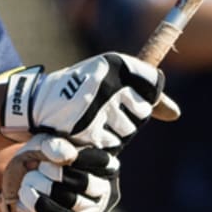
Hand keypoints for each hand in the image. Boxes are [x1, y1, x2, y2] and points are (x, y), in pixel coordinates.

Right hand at [0, 52, 170, 148]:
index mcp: (115, 64)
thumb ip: (146, 92)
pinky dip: (100, 144)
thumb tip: (176, 114)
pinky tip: (84, 132)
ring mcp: (98, 108)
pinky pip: (112, 147)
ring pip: (128, 132)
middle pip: (142, 114)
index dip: (140, 98)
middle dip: (127, 117)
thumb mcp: (112, 80)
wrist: (36, 103)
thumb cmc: (81, 89)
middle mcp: (108, 83)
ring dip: (114, 132)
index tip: (121, 96)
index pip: (152, 89)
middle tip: (102, 110)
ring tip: (92, 120)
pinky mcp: (88, 131)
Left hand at [0, 135, 119, 211]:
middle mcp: (107, 191)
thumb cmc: (37, 163)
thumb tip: (68, 156)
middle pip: (83, 182)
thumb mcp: (41, 146)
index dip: (67, 155)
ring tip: (29, 181)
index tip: (48, 153)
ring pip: (71, 200)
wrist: (18, 191)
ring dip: (40, 186)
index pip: (99, 160)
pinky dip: (39, 206)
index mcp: (106, 165)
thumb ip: (54, 144)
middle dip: (51, 171)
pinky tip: (27, 196)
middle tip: (38, 167)